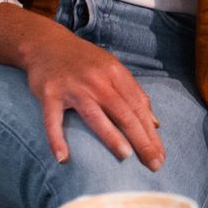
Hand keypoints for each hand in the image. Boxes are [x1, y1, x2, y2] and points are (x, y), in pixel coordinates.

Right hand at [0, 9, 163, 169]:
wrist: (47, 44)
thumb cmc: (85, 61)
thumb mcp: (113, 70)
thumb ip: (134, 94)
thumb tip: (155, 123)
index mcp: (116, 74)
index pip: (139, 107)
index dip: (150, 133)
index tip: (161, 155)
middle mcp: (98, 81)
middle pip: (124, 113)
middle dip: (141, 139)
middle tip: (154, 164)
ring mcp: (74, 88)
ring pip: (95, 116)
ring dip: (111, 136)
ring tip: (126, 156)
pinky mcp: (50, 94)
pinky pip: (53, 121)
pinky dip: (56, 139)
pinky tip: (63, 158)